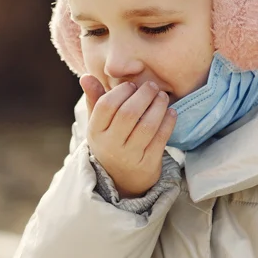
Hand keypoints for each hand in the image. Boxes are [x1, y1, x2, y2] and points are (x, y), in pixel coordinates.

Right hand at [81, 75, 176, 198]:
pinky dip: (168, 122)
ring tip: (162, 96)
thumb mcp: (99, 125)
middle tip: (152, 86)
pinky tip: (171, 112)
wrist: (122, 180)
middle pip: (128, 114)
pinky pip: (161, 139)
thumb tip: (87, 77)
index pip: (105, 106)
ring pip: (147, 126)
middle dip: (143, 95)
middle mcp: (110, 145)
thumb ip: (94, 100)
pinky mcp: (148, 164)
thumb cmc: (111, 142)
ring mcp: (129, 156)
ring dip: (158, 106)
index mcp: (96, 132)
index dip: (120, 91)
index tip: (131, 85)